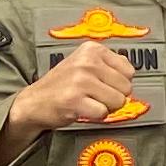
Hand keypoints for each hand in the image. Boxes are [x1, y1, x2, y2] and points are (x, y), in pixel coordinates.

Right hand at [5, 39, 138, 139]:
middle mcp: (87, 62)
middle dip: (113, 96)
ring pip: (118, 101)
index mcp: (92, 49)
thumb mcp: (85, 62)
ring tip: (88, 101)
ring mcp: (80, 80)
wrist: (34, 101)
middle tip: (94, 96)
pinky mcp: (74, 100)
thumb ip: (110, 64)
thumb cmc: (62, 84)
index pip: (129, 70)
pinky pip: (103, 113)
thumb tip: (131, 72)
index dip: (119, 82)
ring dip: (105, 107)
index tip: (102, 84)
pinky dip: (95, 116)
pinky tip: (82, 109)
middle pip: (126, 87)